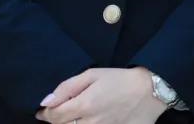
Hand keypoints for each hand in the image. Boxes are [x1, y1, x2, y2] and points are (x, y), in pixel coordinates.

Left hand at [38, 67, 166, 123]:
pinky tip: (88, 120)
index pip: (54, 116)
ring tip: (74, 116)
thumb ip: (67, 88)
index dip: (45, 113)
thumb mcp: (92, 74)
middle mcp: (91, 123)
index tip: (44, 110)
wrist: (149, 92)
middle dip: (57, 120)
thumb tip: (46, 102)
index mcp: (84, 105)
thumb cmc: (120, 79)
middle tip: (60, 111)